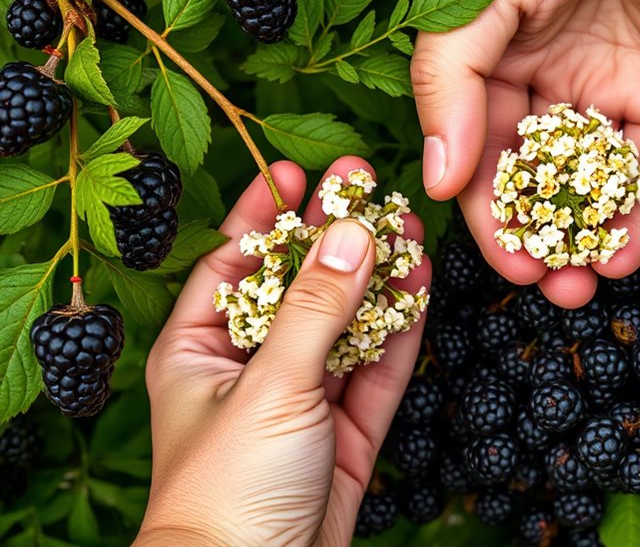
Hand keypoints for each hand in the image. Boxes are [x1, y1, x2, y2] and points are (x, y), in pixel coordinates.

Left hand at [135, 158, 430, 546]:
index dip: (265, 215)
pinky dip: (401, 328)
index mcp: (199, 350)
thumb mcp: (269, 386)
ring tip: (408, 223)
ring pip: (347, 323)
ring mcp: (304, 399)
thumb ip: (316, 308)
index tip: (297, 169)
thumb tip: (353, 232)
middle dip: (333, 236)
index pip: (234, 265)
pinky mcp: (348, 431)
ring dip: (377, 276)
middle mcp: (250, 368)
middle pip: (299, 286)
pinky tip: (420, 283)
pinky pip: (378, 367)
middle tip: (368, 183)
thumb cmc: (228, 489)